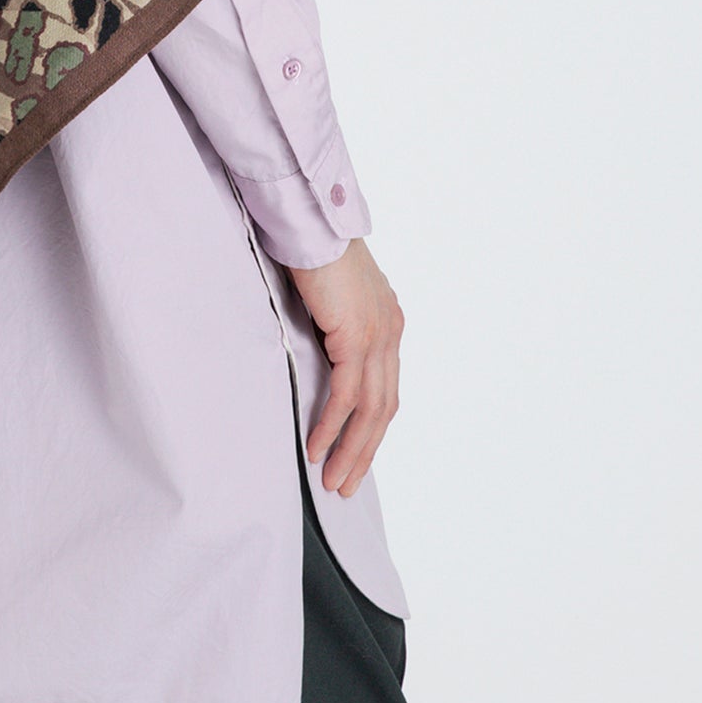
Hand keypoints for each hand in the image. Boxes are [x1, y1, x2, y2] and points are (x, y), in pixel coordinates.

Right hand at [285, 236, 403, 497]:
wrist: (311, 218)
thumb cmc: (311, 245)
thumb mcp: (332, 292)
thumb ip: (335, 321)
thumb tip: (321, 346)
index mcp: (388, 321)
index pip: (385, 388)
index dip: (370, 427)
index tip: (354, 454)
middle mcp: (390, 331)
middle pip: (384, 408)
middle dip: (365, 451)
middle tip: (346, 483)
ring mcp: (378, 336)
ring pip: (370, 410)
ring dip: (351, 450)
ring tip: (333, 479)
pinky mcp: (356, 337)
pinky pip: (346, 396)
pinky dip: (331, 426)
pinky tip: (316, 447)